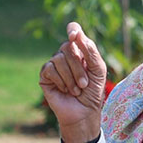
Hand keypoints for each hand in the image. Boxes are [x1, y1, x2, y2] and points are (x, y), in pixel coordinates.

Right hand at [39, 21, 109, 142]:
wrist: (83, 112)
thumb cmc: (93, 91)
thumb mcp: (98, 69)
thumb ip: (90, 50)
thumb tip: (76, 34)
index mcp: (80, 50)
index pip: (74, 31)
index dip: (73, 30)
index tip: (74, 36)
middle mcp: (66, 55)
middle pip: (67, 47)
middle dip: (77, 67)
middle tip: (84, 84)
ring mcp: (54, 65)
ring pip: (58, 58)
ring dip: (70, 77)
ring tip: (76, 90)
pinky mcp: (45, 76)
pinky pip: (49, 69)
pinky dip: (60, 81)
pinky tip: (64, 90)